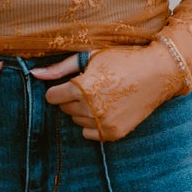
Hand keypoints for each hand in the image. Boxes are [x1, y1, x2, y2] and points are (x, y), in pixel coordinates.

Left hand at [39, 43, 186, 142]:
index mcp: (82, 88)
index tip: (74, 81)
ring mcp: (104, 124)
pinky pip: (90, 133)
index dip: (60, 88)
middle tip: (93, 85)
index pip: (52, 97)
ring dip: (83, 111)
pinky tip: (108, 108)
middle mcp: (91, 109)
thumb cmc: (122, 59)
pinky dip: (94, 123)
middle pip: (65, 109)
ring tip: (103, 95)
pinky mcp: (114, 134)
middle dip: (72, 98)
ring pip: (77, 121)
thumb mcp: (90, 57)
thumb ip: (60, 68)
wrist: (157, 73)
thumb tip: (33, 74)